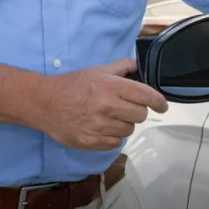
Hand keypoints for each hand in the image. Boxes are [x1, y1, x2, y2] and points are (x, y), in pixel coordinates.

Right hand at [36, 58, 169, 150]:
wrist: (45, 103)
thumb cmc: (72, 84)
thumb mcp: (96, 70)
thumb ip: (119, 67)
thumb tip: (136, 65)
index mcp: (112, 86)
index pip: (146, 96)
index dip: (159, 102)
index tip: (163, 106)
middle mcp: (108, 106)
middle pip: (140, 115)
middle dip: (136, 111)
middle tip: (126, 108)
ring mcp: (100, 126)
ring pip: (128, 130)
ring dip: (124, 124)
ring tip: (110, 118)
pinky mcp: (91, 142)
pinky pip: (115, 144)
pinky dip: (112, 137)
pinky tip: (102, 129)